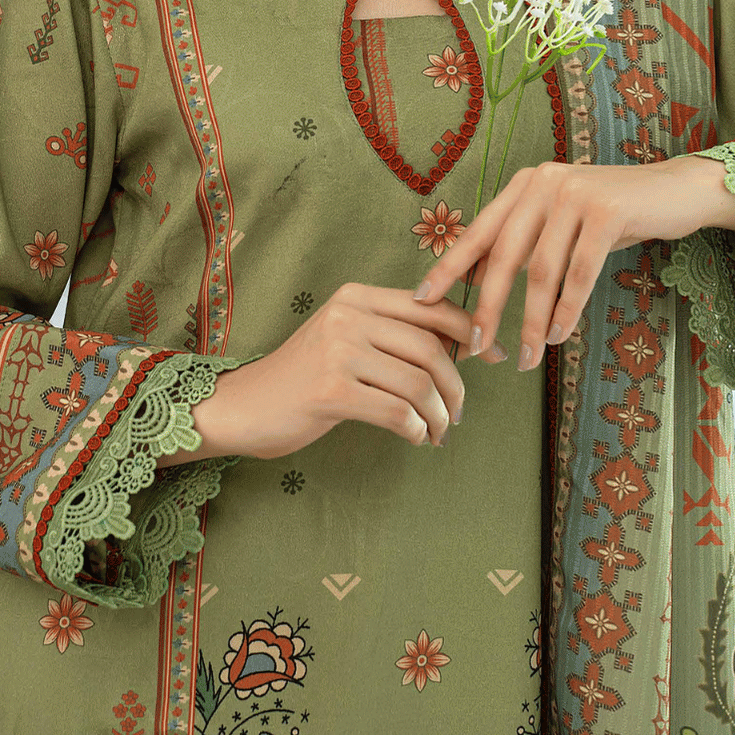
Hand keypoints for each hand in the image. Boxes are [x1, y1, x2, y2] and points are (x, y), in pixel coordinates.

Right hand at [172, 284, 483, 463]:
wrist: (242, 407)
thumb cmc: (304, 378)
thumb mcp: (347, 339)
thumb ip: (394, 334)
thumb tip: (465, 345)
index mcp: (357, 296)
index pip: (432, 308)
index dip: (469, 332)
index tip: (492, 355)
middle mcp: (348, 315)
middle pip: (431, 347)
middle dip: (457, 385)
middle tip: (460, 412)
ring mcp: (338, 350)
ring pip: (419, 383)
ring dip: (440, 414)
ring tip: (440, 431)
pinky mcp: (331, 390)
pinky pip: (397, 411)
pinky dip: (417, 429)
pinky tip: (417, 438)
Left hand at [412, 159, 716, 372]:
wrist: (676, 191)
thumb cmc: (614, 214)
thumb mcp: (562, 220)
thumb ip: (525, 241)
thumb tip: (478, 282)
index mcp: (525, 184)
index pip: (478, 231)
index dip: (448, 268)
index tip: (421, 300)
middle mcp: (543, 182)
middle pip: (504, 255)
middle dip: (488, 307)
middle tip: (478, 348)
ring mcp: (575, 193)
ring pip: (542, 271)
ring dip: (533, 321)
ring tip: (529, 356)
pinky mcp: (608, 211)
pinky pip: (579, 273)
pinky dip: (567, 310)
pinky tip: (560, 335)